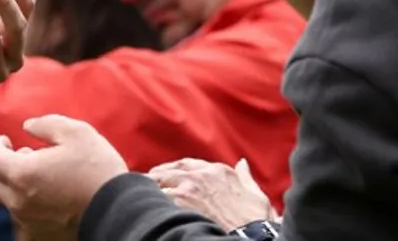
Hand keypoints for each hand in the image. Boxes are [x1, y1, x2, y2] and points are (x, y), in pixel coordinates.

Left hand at [0, 115, 126, 240]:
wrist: (120, 211)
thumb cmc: (97, 169)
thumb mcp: (75, 132)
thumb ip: (45, 124)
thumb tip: (27, 126)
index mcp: (22, 174)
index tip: (7, 141)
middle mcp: (18, 202)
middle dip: (6, 167)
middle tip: (27, 158)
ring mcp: (28, 222)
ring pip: (9, 203)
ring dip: (17, 188)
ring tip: (42, 179)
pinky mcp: (40, 237)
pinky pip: (23, 222)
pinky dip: (28, 210)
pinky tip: (46, 202)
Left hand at [148, 158, 275, 229]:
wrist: (252, 235)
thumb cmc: (255, 219)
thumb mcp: (254, 193)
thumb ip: (244, 176)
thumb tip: (242, 163)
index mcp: (218, 170)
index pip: (187, 164)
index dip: (174, 169)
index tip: (166, 173)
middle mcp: (201, 175)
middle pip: (170, 170)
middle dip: (159, 175)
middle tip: (148, 182)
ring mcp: (189, 188)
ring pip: (160, 182)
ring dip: (152, 187)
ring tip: (142, 193)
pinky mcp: (181, 203)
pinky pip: (159, 197)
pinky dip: (152, 200)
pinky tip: (148, 204)